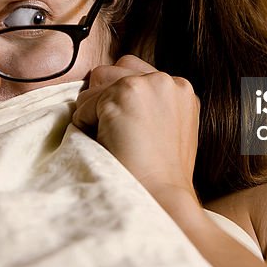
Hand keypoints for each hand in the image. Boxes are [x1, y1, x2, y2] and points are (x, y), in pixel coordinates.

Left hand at [72, 55, 200, 203]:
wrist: (162, 196)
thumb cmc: (161, 175)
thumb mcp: (171, 130)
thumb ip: (152, 106)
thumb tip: (111, 95)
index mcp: (181, 89)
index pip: (134, 70)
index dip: (118, 95)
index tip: (121, 124)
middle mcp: (167, 81)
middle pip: (112, 71)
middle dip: (103, 99)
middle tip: (112, 133)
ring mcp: (147, 85)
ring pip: (95, 85)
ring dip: (93, 112)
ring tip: (109, 140)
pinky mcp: (125, 94)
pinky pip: (85, 105)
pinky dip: (85, 126)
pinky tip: (105, 145)